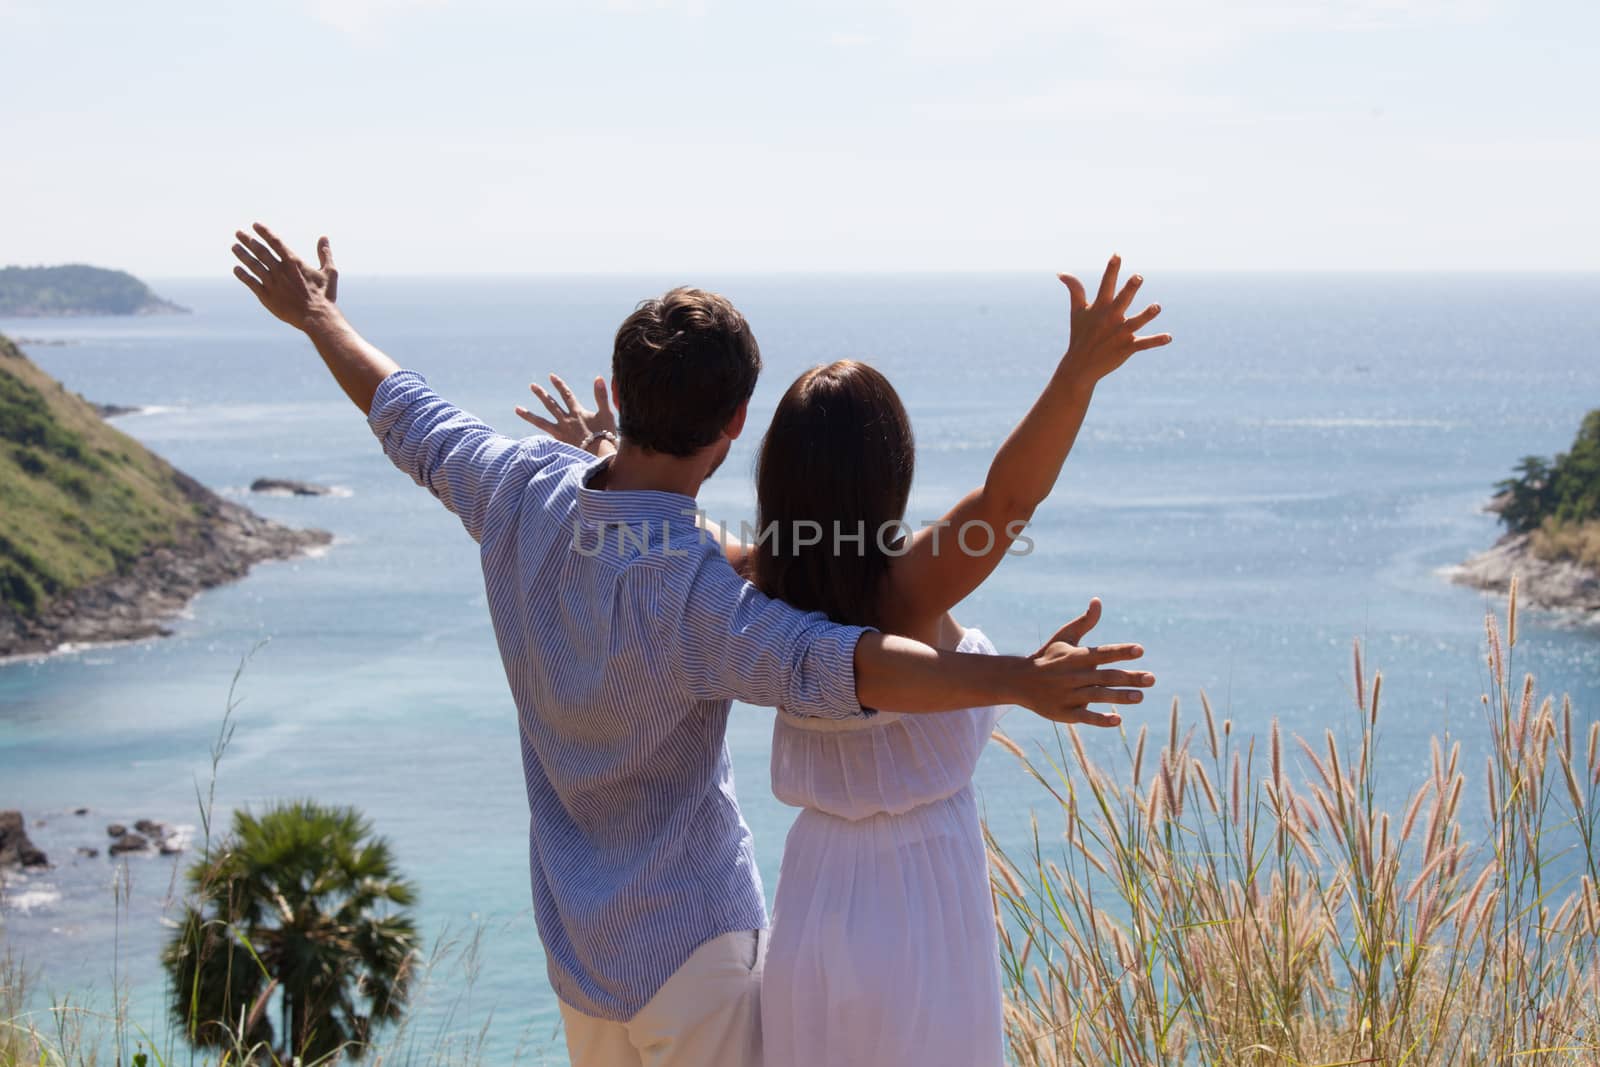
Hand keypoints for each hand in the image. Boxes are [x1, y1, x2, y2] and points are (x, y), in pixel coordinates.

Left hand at [231, 223, 340, 331]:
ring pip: (253, 265)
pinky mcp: (267, 296)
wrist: (317, 317)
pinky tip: (236, 269)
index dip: (264, 232)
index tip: (255, 225)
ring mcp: (272, 283)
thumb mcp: (329, 272)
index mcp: (294, 263)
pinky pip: (251, 283)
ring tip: (234, 247)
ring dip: (243, 255)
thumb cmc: (325, 295)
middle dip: (248, 240)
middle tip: (238, 233)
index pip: (275, 242)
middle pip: (260, 251)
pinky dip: (243, 275)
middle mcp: (280, 270)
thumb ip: (325, 254)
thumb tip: (324, 238)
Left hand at [515, 373, 617, 454]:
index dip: (559, 385)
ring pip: (541, 421)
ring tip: (517, 409)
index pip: (566, 395)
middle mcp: (566, 420)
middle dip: (541, 394)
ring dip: (529, 415)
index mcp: (577, 412)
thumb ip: (601, 396)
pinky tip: (528, 435)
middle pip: (551, 404)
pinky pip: (545, 437)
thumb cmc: (606, 435)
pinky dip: (537, 436)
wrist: (600, 455)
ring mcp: (561, 432)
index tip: (551, 376)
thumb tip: (598, 377)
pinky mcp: (559, 444)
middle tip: (532, 385)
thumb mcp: (606, 413)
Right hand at [1017, 598, 1152, 726]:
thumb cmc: (1047, 657)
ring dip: (1119, 697)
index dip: (1120, 651)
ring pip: (1097, 696)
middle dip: (1129, 677)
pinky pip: (1084, 717)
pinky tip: (1117, 720)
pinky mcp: (1064, 712)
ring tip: (1140, 696)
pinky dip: (1100, 719)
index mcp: (1076, 656)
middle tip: (1152, 678)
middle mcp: (1074, 675)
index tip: (1140, 650)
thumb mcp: (1064, 637)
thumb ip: (1085, 622)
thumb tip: (1098, 601)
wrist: (1019, 681)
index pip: (1102, 653)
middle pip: (1105, 676)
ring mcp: (1069, 695)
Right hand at [1056, 255, 1170, 383]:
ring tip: (1157, 307)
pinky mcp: (1127, 347)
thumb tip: (1061, 273)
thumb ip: (1074, 290)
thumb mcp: (1077, 311)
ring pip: (1136, 321)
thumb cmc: (1080, 335)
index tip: (1117, 255)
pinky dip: (1156, 341)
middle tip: (1138, 277)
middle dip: (1130, 289)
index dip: (1111, 270)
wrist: (1080, 366)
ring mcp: (1119, 333)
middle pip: (1122, 300)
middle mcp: (1110, 318)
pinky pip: (1144, 343)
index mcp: (1100, 307)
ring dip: (1147, 315)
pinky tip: (1168, 337)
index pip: (1105, 284)